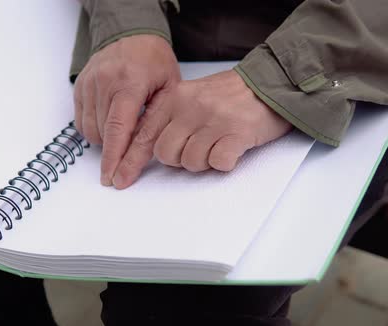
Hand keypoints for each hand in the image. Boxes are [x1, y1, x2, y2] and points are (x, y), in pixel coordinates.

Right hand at [73, 34, 179, 185]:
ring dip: (105, 139)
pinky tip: (110, 122)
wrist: (133, 35)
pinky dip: (94, 129)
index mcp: (129, 83)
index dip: (114, 158)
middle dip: (116, 149)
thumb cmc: (155, 63)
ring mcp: (88, 83)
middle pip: (103, 133)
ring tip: (124, 129)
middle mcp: (104, 81)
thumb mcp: (169, 90)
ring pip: (90, 130)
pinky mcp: (79, 86)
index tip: (113, 179)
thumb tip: (141, 155)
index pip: (118, 129)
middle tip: (132, 146)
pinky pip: (81, 121)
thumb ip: (155, 122)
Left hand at [112, 70, 292, 188]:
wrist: (268, 84)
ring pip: (190, 161)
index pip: (144, 135)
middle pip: (165, 153)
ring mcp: (214, 119)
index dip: (130, 161)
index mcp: (175, 98)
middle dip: (178, 159)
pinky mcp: (236, 133)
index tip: (119, 179)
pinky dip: (223, 163)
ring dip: (203, 161)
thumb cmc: (229, 96)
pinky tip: (231, 149)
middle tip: (198, 147)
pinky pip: (218, 163)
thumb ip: (169, 118)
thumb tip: (147, 150)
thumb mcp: (191, 97)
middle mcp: (190, 107)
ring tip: (218, 144)